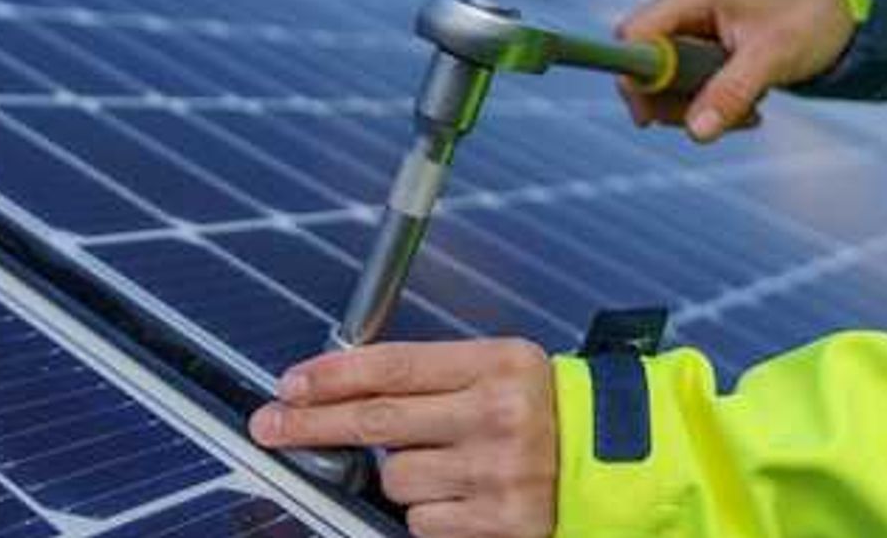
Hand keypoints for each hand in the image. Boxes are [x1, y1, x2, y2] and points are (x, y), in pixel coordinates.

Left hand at [250, 340, 556, 537]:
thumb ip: (432, 373)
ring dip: (399, 475)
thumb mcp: (501, 368)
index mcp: (498, 364)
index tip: (291, 383)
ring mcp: (498, 474)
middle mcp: (498, 416)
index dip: (332, 375)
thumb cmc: (546, 410)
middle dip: (312, 423)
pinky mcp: (499, 524)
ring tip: (443, 464)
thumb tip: (341, 387)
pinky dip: (428, 512)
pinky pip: (422, 521)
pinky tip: (461, 495)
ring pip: (396, 479)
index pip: (393, 366)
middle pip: (377, 421)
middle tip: (270, 424)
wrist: (616, 463)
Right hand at [616, 0, 853, 140]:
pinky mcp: (701, 44)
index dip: (637, 77)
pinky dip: (710, 103)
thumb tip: (696, 132)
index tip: (652, 117)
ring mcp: (691, 25)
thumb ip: (731, 92)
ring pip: (664, 81)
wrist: (840, 12)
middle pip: (644, 64)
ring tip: (746, 114)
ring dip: (696, 108)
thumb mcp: (774, 57)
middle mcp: (684, 5)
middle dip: (673, 102)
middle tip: (712, 123)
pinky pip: (686, 84)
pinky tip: (747, 107)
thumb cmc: (810, 19)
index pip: (635, 36)